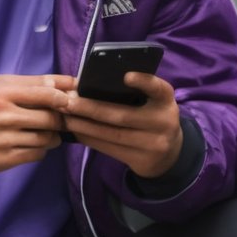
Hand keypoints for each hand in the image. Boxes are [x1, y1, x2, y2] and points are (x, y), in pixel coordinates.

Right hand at [0, 73, 76, 174]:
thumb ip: (30, 84)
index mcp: (3, 92)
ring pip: (47, 138)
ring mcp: (4, 139)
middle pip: (50, 117)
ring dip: (53, 136)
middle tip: (60, 118)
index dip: (65, 97)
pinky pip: (37, 154)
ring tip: (46, 132)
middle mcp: (4, 115)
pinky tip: (33, 144)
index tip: (71, 99)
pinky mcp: (5, 159)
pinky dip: (41, 150)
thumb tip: (64, 83)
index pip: (46, 92)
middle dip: (60, 118)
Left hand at [63, 72, 183, 178]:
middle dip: (90, 108)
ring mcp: (153, 144)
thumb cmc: (153, 117)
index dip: (144, 81)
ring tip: (65, 116)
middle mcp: (163, 122)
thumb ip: (135, 93)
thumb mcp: (153, 102)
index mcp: (166, 101)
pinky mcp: (141, 160)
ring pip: (112, 135)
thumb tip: (92, 84)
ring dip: (84, 125)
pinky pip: (109, 149)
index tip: (126, 75)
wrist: (170, 153)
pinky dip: (90, 139)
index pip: (159, 88)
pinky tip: (75, 131)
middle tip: (66, 101)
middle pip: (122, 115)